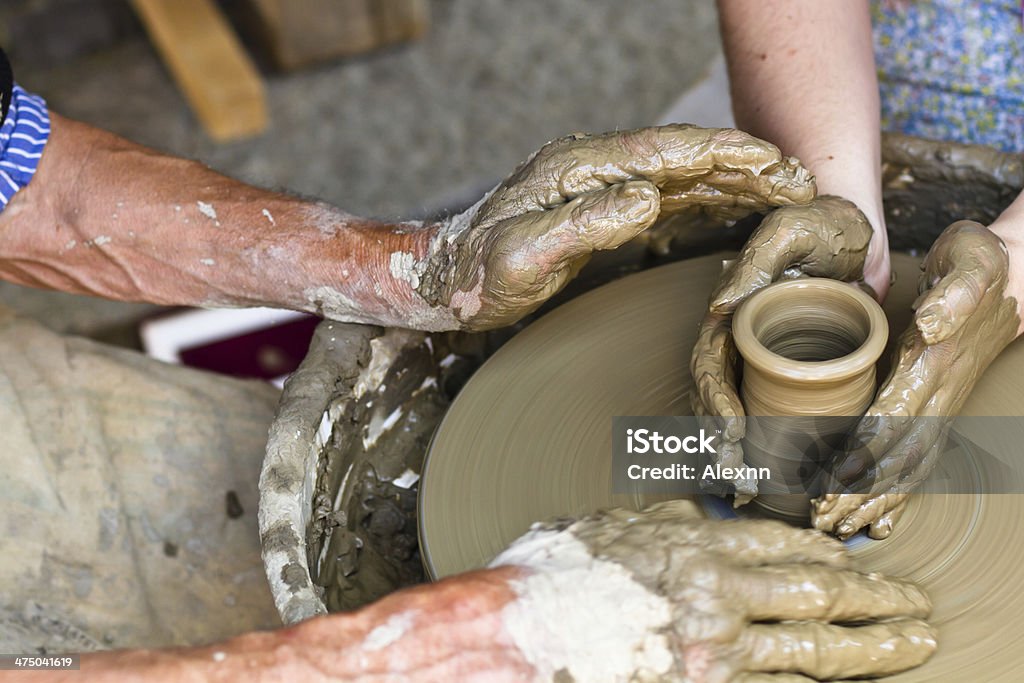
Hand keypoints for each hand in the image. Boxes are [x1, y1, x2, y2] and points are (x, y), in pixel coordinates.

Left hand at [413, 125, 814, 330]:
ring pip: (681, 176)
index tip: (777, 164)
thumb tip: (647, 198)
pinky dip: (705, 200)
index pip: (668, 152)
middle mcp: (595, 168)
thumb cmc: (476, 273)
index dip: (727, 156)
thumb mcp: (524, 256)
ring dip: (734, 182)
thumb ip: (583, 225)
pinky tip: (732, 207)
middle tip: (802, 181)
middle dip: (746, 165)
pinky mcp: (600, 210)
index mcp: (580, 168)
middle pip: (685, 157)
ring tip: (786, 189)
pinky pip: (664, 199)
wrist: (442, 279)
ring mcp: (599, 187)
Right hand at [490, 500, 935, 681]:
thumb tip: (692, 511)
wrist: (516, 634)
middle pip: (815, 588)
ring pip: (815, 644)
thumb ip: (658, 520)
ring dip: (872, 644)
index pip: (776, 538)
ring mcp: (714, 643)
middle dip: (873, 595)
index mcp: (688, 540)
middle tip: (911, 599)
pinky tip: (841, 679)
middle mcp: (712, 587)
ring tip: (910, 641)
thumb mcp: (604, 528)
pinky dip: (817, 681)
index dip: (821, 547)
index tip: (847, 553)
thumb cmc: (549, 582)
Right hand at [690, 196, 874, 501]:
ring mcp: (757, 359)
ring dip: (734, 453)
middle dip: (720, 443)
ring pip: (733, 412)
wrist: (853, 227)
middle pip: (714, 400)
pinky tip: (770, 472)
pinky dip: (762, 444)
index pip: (710, 368)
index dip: (716, 404)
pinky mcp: (785, 371)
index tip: (732, 436)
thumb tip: (718, 307)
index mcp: (728, 316)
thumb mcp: (789, 231)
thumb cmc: (819, 223)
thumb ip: (754, 263)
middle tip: (737, 480)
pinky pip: (764, 411)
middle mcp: (735, 342)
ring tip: (745, 489)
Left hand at [813, 221, 1020, 538]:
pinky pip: (922, 456)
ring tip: (840, 525)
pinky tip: (881, 519)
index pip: (896, 418)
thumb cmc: (982, 261)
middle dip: (859, 491)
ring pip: (909, 464)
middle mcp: (940, 390)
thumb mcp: (971, 260)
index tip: (831, 481)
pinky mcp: (941, 404)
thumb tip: (931, 323)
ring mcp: (944, 402)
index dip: (862, 453)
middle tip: (823, 519)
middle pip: (898, 455)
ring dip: (874, 499)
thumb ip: (954, 291)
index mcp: (935, 361)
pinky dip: (900, 492)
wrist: (1015, 272)